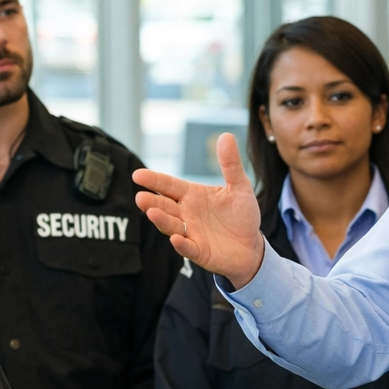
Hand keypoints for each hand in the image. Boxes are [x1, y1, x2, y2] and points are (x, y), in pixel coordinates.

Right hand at [134, 133, 265, 288]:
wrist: (252, 246)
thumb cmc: (242, 215)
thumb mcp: (239, 187)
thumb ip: (231, 165)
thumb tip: (226, 136)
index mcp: (193, 196)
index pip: (169, 185)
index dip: (154, 180)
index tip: (137, 175)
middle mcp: (187, 214)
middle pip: (164, 206)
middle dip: (152, 201)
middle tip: (140, 197)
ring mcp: (191, 233)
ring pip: (171, 226)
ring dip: (162, 220)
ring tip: (152, 212)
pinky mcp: (199, 252)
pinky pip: (188, 248)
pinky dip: (181, 244)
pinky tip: (176, 239)